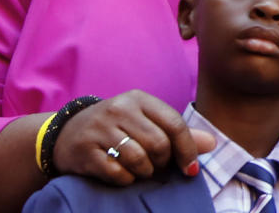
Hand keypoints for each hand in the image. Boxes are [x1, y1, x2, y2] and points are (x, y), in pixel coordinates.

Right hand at [52, 90, 216, 184]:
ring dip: (144, 172)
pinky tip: (122, 175)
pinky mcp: (85, 150)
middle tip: (157, 168)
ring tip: (140, 170)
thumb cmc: (117, 128)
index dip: (187, 149)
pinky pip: (116, 172)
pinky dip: (125, 179)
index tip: (191, 169)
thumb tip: (211, 144)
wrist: (68, 133)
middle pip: (158, 144)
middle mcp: (119, 109)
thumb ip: (177, 133)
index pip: (174, 123)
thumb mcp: (146, 122)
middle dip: (163, 163)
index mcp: (139, 99)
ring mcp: (100, 129)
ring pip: (138, 159)